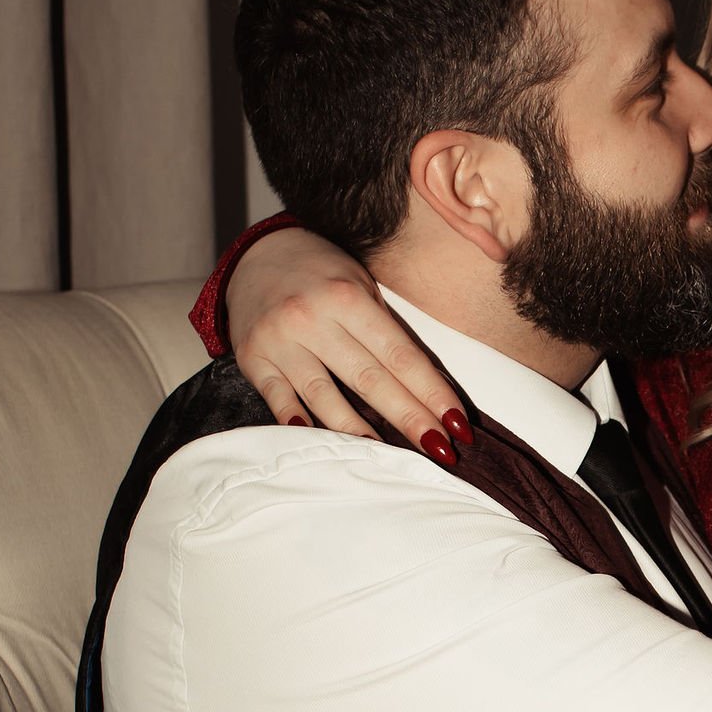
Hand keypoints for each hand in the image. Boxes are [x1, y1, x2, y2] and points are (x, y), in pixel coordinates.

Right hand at [226, 227, 468, 457]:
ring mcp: (280, 340)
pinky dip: (295, 420)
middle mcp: (313, 318)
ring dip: (358, 430)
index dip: (431, 391)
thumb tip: (427, 388)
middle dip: (409, 418)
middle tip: (442, 451)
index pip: (399, 355)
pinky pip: (277, 397)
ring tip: (388, 459)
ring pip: (323, 395)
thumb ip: (385, 331)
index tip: (458, 423)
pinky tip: (317, 440)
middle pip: (369, 380)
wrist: (258, 253)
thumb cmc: (324, 274)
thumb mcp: (360, 285)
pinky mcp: (253, 358)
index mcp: (348, 297)